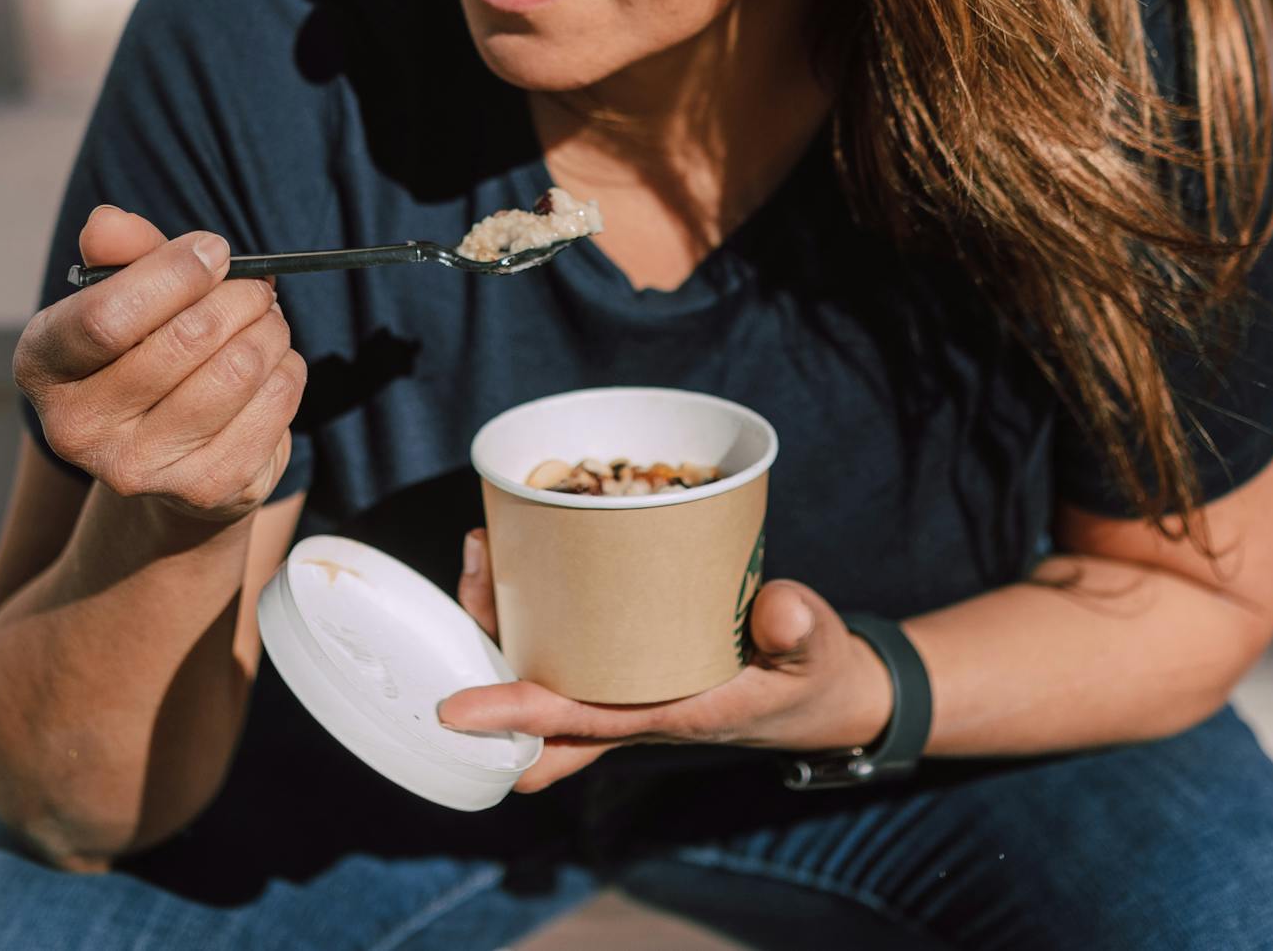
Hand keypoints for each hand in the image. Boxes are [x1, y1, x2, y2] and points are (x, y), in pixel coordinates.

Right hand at [14, 206, 305, 524]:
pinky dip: (286, 371)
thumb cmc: (142, 351)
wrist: (163, 456)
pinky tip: (272, 367)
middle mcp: (76, 429)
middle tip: (255, 286)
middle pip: (186, 340)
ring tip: (266, 321)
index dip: (173, 274)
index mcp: (42, 364)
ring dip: (269, 330)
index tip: (214, 251)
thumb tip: (108, 223)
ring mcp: (138, 470)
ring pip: (238, 370)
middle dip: (238, 296)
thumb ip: (120, 251)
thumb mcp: (123, 293)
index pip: (107, 318)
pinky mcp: (203, 491)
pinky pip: (273, 405)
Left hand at [439, 528, 893, 791]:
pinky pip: (558, 647)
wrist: (817, 694)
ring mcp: (620, 688)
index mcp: (666, 716)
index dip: (514, 712)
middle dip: (484, 659)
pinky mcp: (623, 661)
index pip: (575, 722)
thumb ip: (800, 631)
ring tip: (485, 549)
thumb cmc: (809, 674)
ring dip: (498, 625)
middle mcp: (627, 708)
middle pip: (530, 707)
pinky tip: (518, 555)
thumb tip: (780, 609)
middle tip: (476, 577)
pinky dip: (529, 609)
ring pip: (535, 672)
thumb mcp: (816, 653)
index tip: (455, 709)